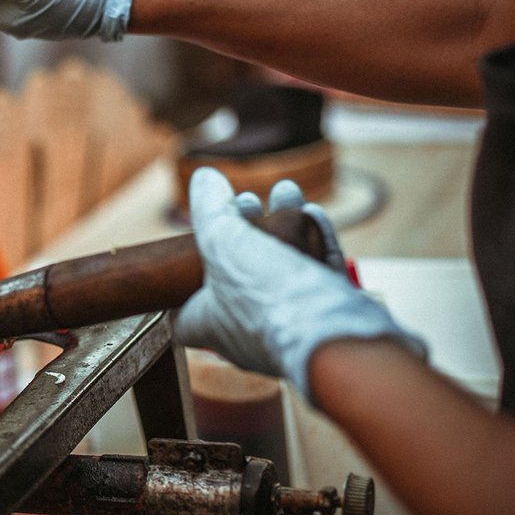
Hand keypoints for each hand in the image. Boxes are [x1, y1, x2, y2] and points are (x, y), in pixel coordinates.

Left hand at [174, 167, 425, 395]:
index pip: (183, 315)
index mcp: (211, 325)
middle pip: (240, 276)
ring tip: (286, 191)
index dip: (180, 284)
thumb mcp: (221, 242)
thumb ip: (210, 209)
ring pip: (283, 267)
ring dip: (285, 224)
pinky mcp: (328, 315)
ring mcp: (291, 324)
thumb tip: (203, 179)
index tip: (186, 253)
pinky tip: (311, 213)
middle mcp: (248, 331)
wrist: (334, 335)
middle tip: (249, 200)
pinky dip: (316, 239)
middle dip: (245, 231)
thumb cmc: (267, 298)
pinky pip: (319, 273)